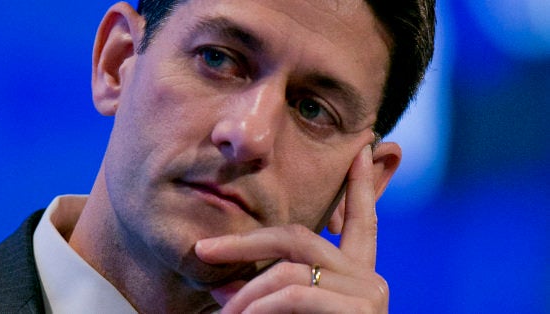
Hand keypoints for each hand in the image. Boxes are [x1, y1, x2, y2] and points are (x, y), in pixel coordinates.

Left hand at [195, 145, 388, 312]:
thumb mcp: (288, 313)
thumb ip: (272, 292)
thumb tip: (224, 286)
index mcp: (357, 274)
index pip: (361, 219)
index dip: (361, 184)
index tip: (363, 148)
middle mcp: (368, 277)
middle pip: (298, 237)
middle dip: (245, 243)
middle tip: (203, 249)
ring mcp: (369, 293)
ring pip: (289, 268)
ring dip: (245, 292)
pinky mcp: (362, 310)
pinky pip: (294, 293)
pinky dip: (259, 307)